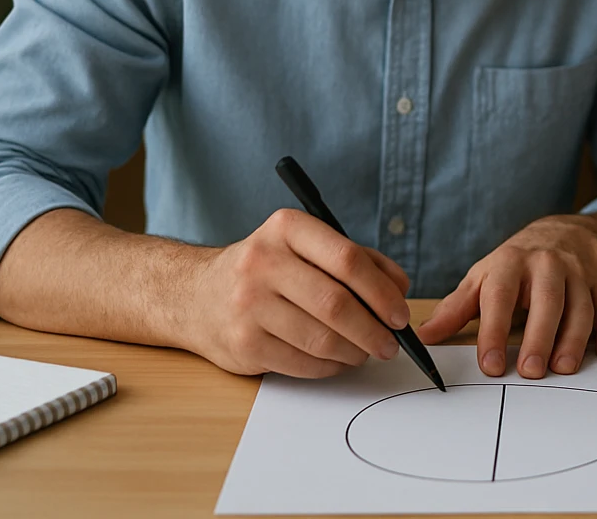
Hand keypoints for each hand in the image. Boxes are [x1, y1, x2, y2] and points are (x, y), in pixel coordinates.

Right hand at [184, 208, 411, 378]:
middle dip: (374, 330)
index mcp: (287, 229)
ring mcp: (248, 305)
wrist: (195, 296)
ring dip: (355, 352)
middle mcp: (263, 262)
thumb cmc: (269, 270)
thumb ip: (359, 260)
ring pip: (322, 339)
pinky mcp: (243, 344)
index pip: (348, 260)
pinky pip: (302, 363)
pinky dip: (330, 367)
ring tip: (367, 352)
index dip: (382, 292)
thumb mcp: (307, 247)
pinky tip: (338, 361)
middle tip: (392, 343)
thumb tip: (400, 289)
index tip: (400, 314)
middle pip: (336, 304)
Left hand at [417, 214, 596, 378]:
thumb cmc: (516, 263)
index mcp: (511, 263)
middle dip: (539, 336)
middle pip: (547, 300)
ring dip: (574, 339)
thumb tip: (424, 337)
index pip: (501, 297)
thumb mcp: (483, 277)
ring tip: (562, 368)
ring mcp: (578, 275)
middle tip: (530, 371)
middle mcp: (547, 265)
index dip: (494, 331)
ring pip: (581, 307)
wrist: (564, 233)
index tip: (490, 364)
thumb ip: (456, 309)